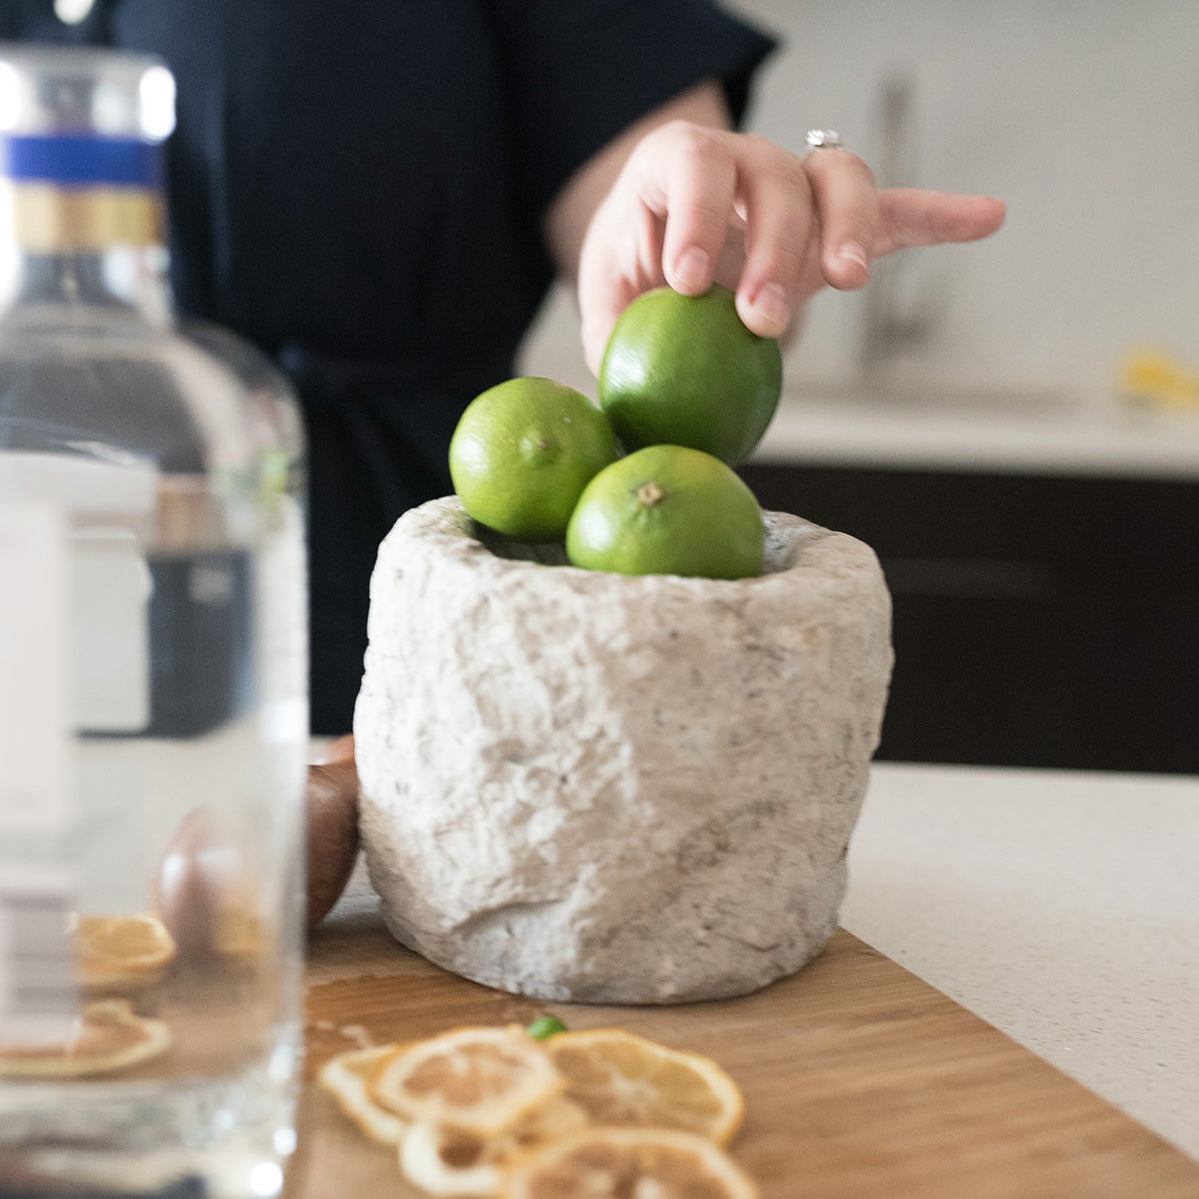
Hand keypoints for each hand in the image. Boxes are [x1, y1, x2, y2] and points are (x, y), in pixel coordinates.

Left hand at [577, 120, 1005, 373]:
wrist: (659, 259)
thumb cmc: (630, 281)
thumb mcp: (606, 309)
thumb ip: (613, 348)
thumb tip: (614, 420)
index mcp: (675, 168)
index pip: (692, 165)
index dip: (695, 215)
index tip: (687, 281)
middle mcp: (742, 164)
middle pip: (774, 177)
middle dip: (773, 247)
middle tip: (758, 319)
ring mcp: (795, 190)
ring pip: (837, 180)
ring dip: (847, 230)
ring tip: (845, 284)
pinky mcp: (836, 226)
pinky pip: (893, 214)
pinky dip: (938, 216)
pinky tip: (988, 216)